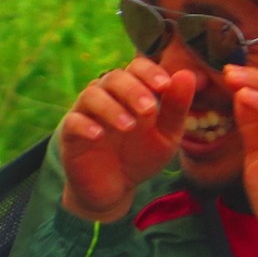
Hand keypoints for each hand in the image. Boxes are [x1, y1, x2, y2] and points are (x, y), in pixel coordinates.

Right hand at [58, 58, 194, 221]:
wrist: (115, 188)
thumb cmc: (141, 156)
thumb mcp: (166, 136)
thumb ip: (176, 108)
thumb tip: (187, 74)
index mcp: (131, 91)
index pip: (136, 67)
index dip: (149, 72)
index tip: (165, 85)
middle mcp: (106, 96)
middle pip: (113, 78)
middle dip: (132, 90)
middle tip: (148, 110)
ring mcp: (86, 113)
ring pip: (91, 95)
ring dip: (111, 107)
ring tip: (129, 126)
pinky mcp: (70, 135)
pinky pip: (73, 122)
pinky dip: (85, 125)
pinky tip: (99, 135)